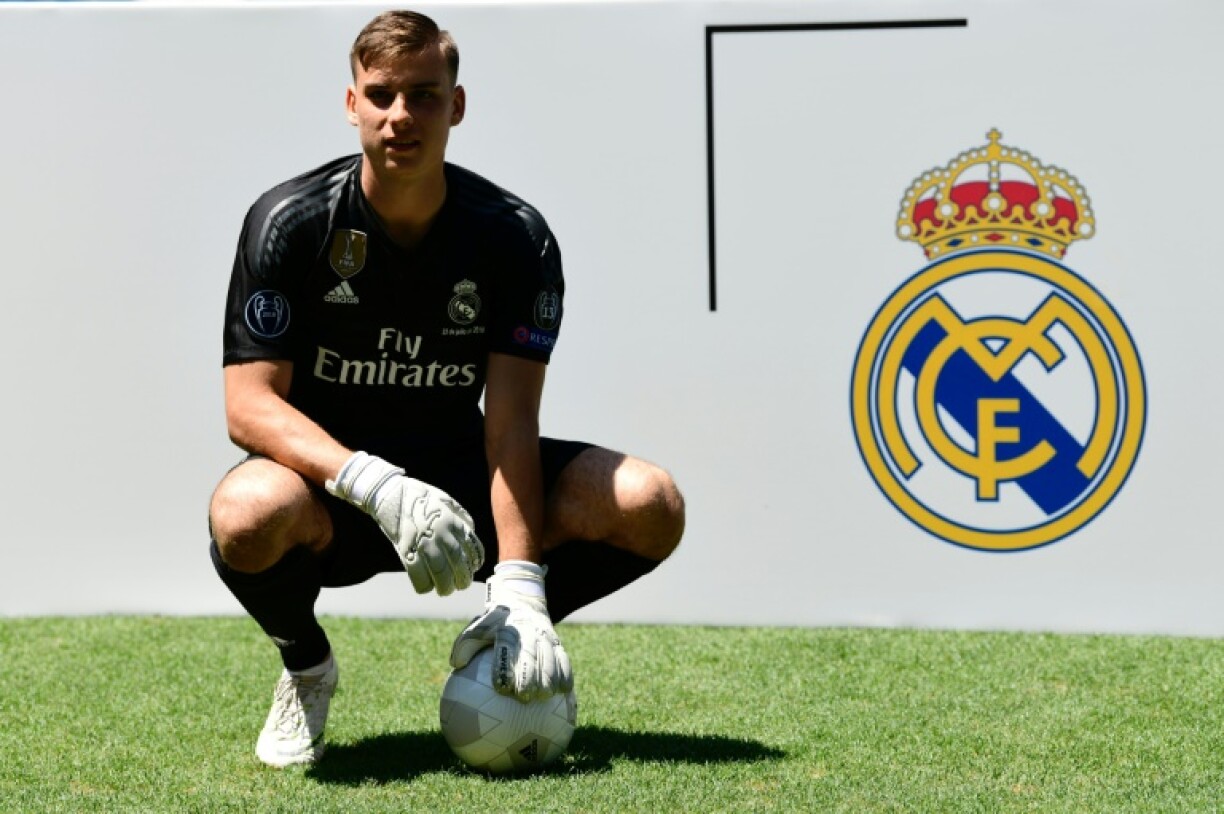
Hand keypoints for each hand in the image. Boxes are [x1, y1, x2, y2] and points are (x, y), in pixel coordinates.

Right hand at [326, 451, 483, 595]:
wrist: (391, 494)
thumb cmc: (420, 497)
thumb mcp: (447, 501)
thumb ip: (461, 517)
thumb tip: (471, 533)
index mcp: (453, 521)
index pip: (472, 548)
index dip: (474, 562)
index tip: (473, 568)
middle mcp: (441, 533)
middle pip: (458, 564)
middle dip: (462, 579)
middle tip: (461, 585)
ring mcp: (423, 543)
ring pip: (440, 573)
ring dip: (445, 587)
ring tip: (446, 590)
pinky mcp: (406, 551)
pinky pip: (418, 576)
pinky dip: (424, 587)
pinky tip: (426, 587)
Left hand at [450, 561, 573, 701]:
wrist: (522, 601)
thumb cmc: (495, 624)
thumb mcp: (478, 628)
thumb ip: (466, 644)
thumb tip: (456, 664)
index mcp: (508, 628)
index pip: (506, 647)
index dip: (504, 668)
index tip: (501, 688)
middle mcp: (529, 630)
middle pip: (532, 653)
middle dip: (530, 675)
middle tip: (526, 698)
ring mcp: (546, 636)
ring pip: (551, 656)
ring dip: (550, 677)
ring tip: (546, 697)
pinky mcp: (558, 642)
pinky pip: (564, 658)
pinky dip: (566, 674)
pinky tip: (565, 692)